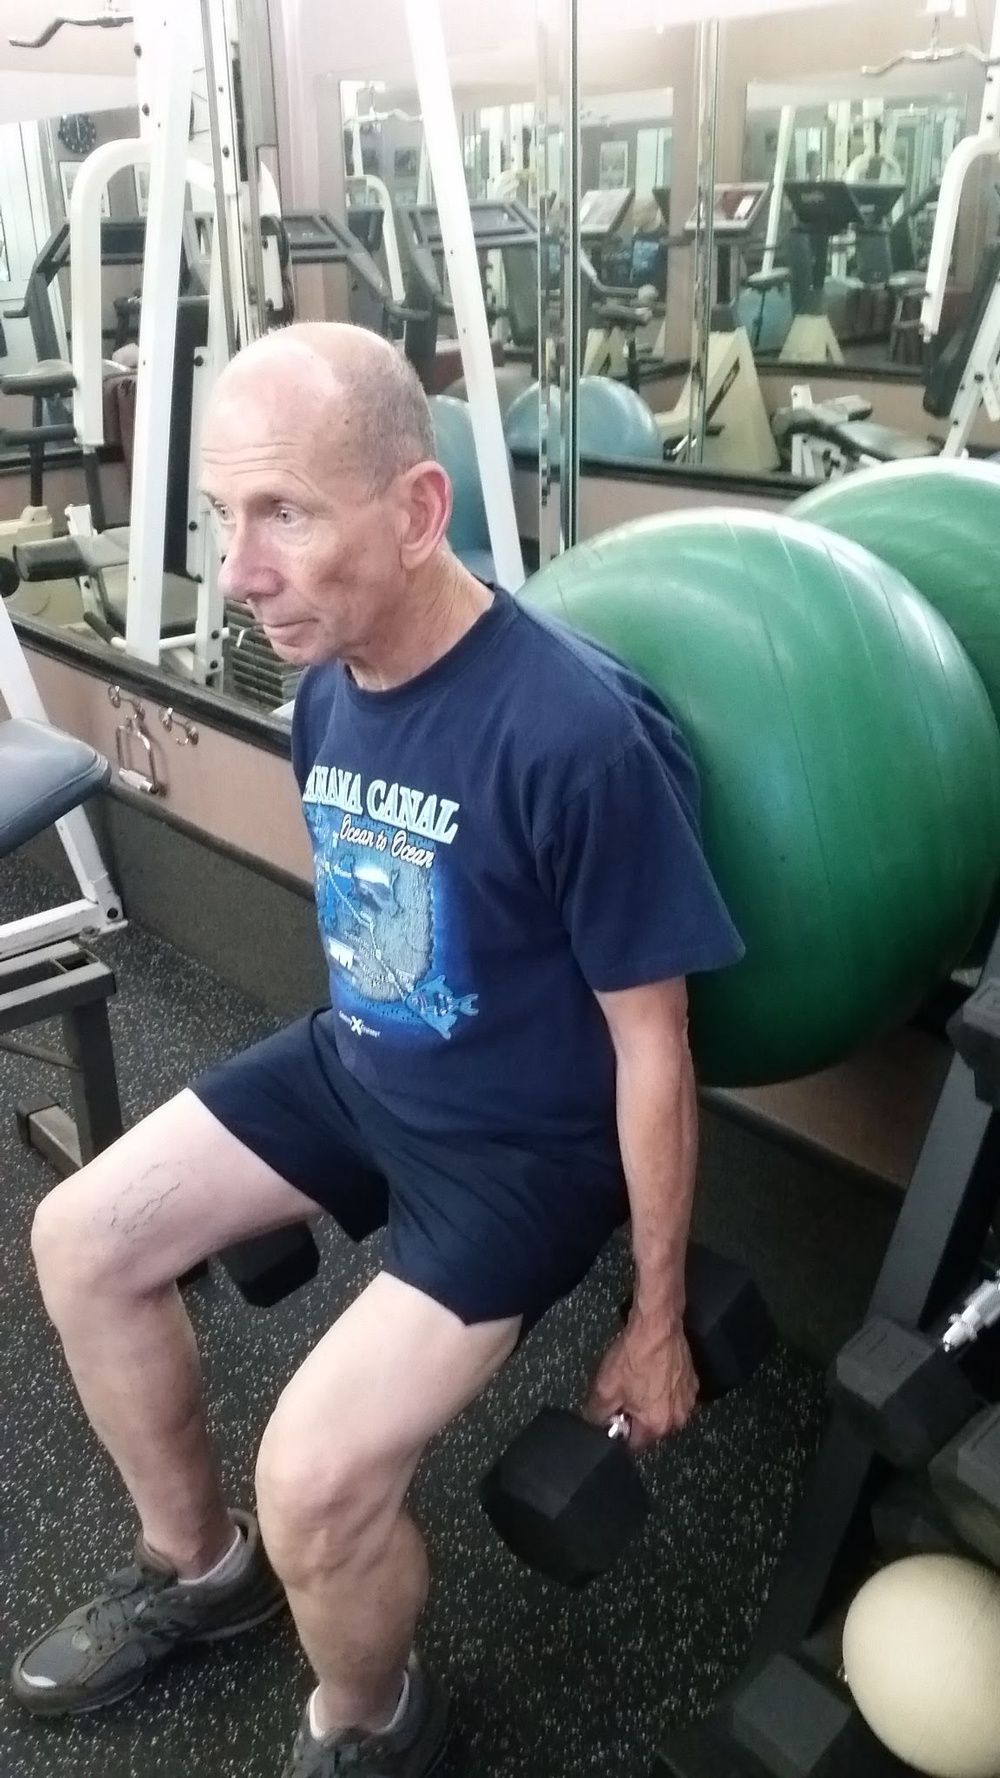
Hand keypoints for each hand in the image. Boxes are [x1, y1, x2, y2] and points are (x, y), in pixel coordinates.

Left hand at [581, 1313, 698, 1452]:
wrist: (657, 1326)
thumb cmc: (633, 1357)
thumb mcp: (604, 1388)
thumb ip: (597, 1416)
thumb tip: (597, 1426)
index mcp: (656, 1426)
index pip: (633, 1445)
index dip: (618, 1432)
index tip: (612, 1415)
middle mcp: (677, 1420)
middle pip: (650, 1429)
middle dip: (636, 1417)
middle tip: (623, 1394)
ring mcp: (688, 1401)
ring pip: (662, 1412)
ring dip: (651, 1404)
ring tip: (638, 1381)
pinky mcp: (693, 1383)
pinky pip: (673, 1396)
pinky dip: (664, 1390)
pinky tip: (652, 1372)